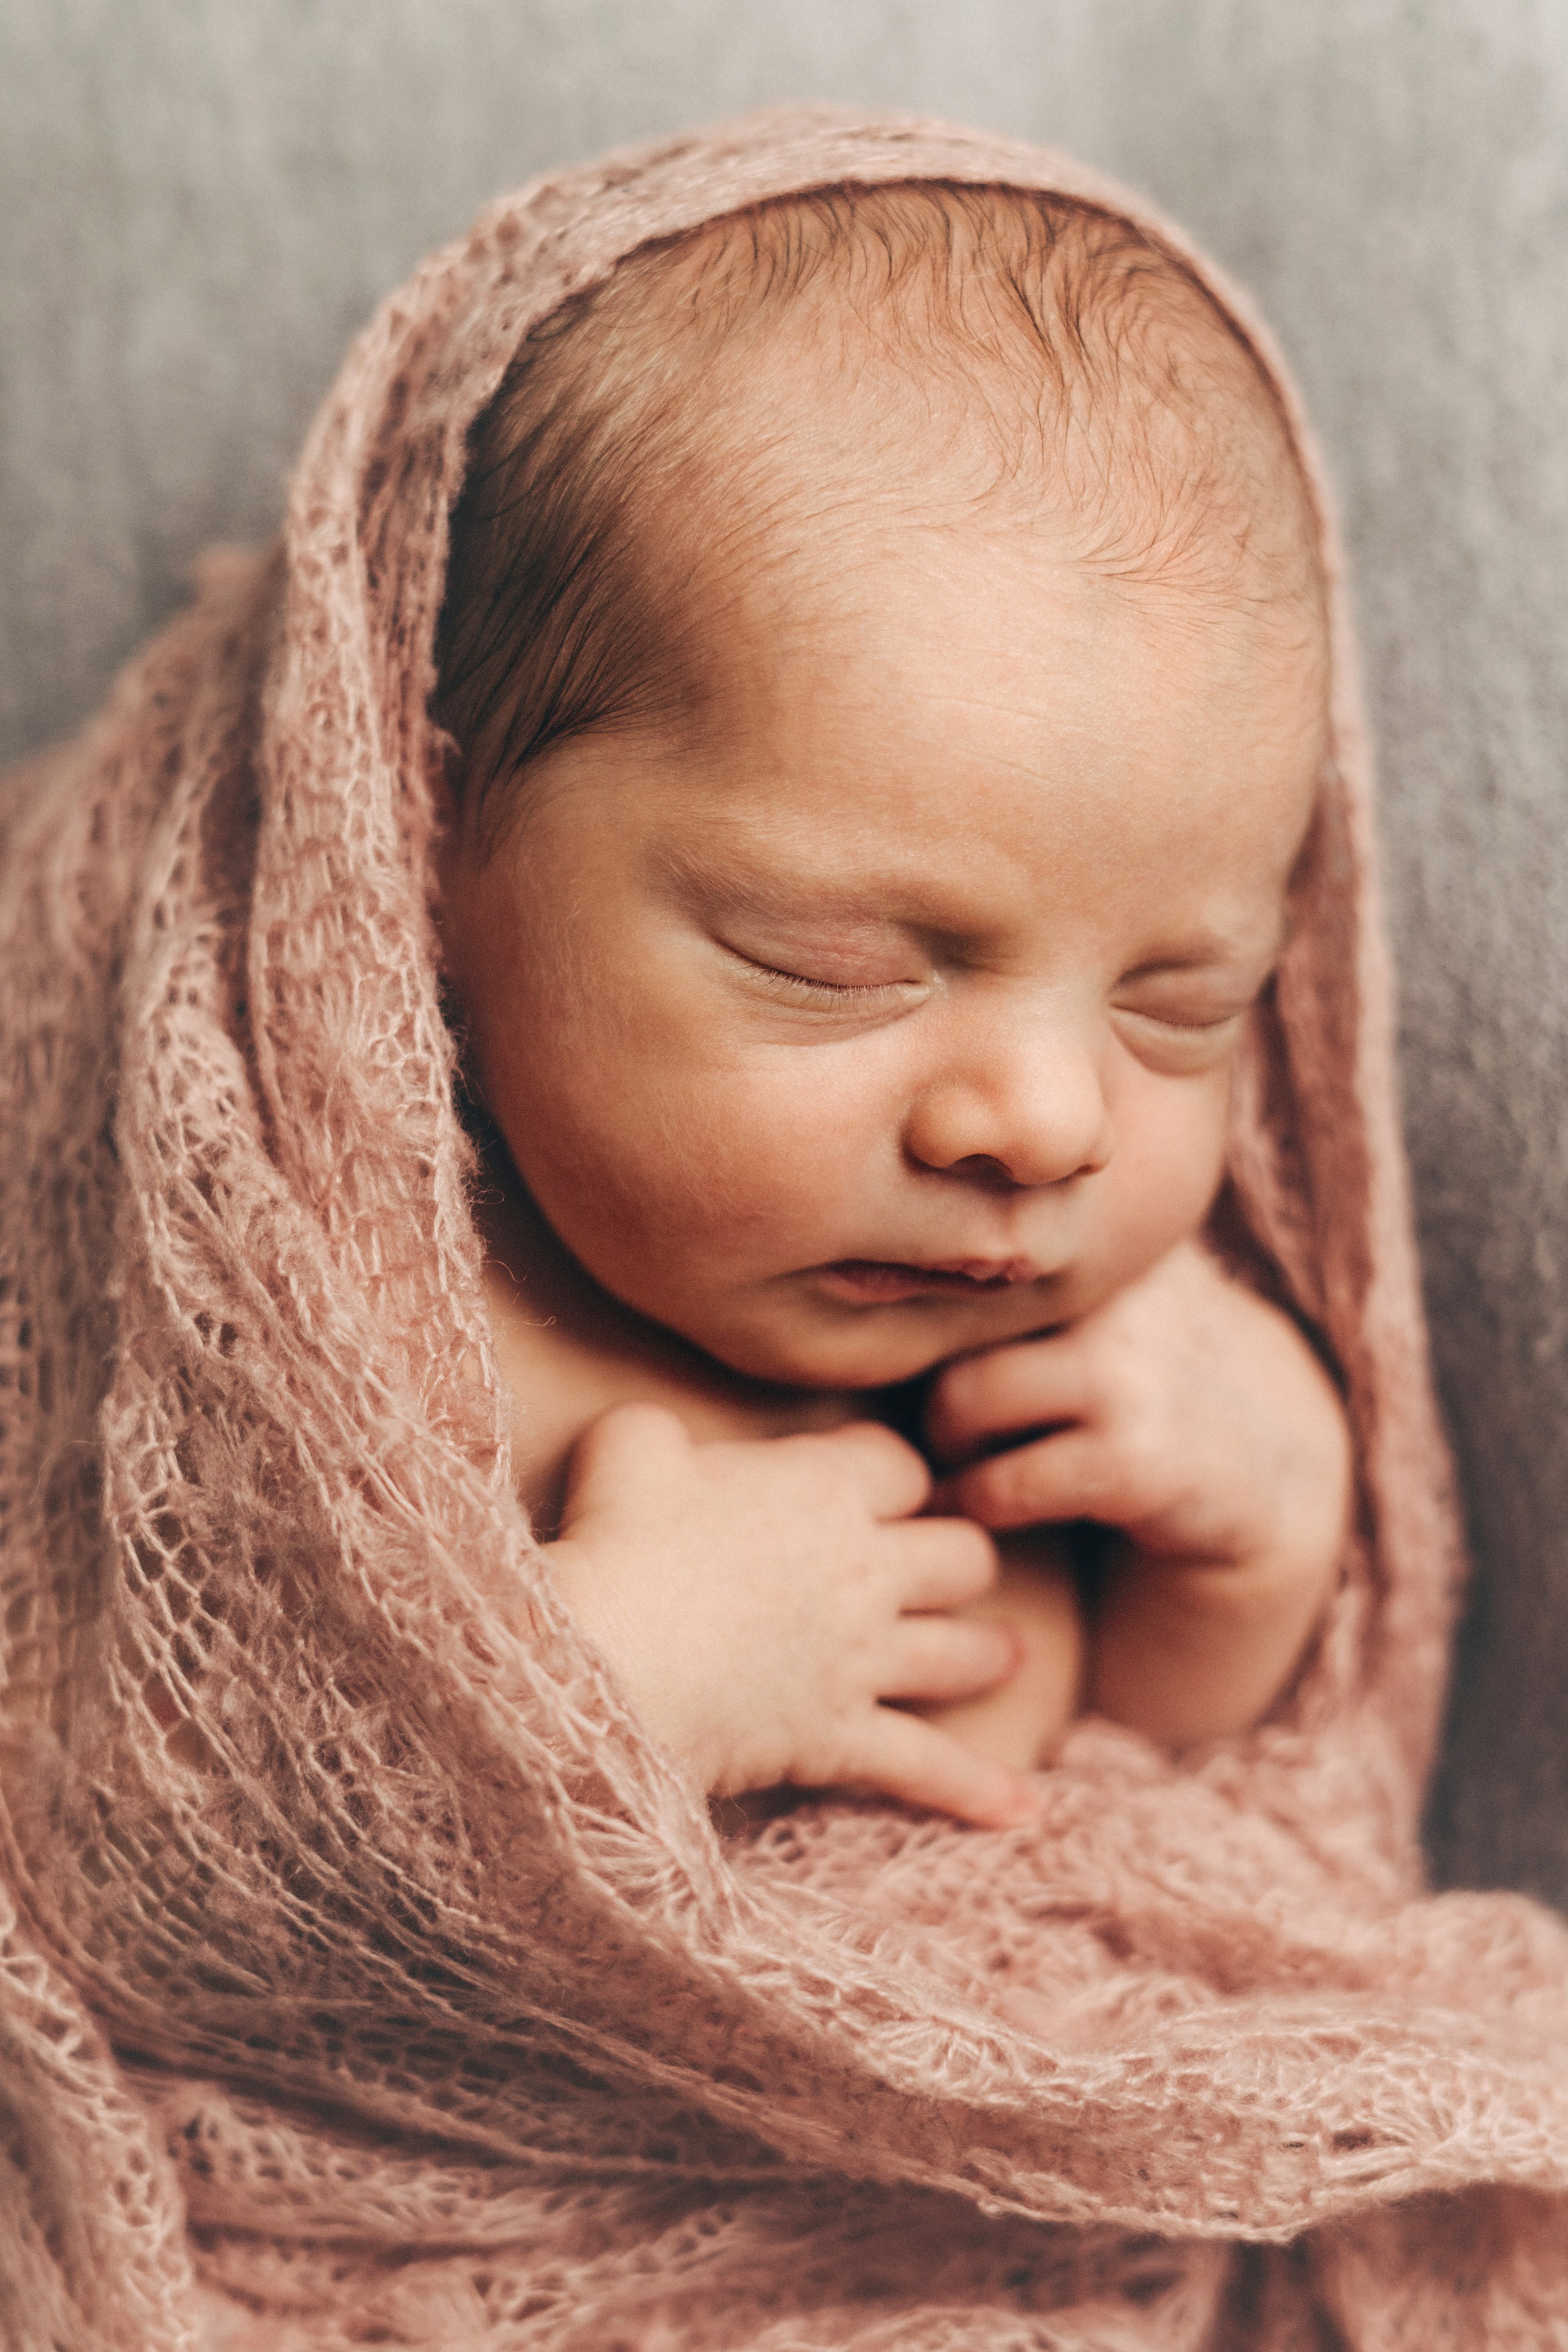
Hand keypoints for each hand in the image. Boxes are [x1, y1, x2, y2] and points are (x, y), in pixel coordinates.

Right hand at [546, 1404, 1040, 1826]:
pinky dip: (978, 1790)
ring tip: (1010, 1654)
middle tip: (952, 1567)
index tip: (879, 1483)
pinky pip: (928, 1767)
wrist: (608, 1658)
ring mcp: (863, 1658)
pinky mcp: (843, 1737)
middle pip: (959, 1555)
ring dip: (988, 1651)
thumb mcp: (632, 1447)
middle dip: (960, 1557)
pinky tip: (1025, 1808)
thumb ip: (665, 1432)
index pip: (899, 1465)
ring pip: (960, 1651)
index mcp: (824, 1488)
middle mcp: (865, 1569)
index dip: (891, 1472)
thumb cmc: (617, 1540)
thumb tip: (669, 1445)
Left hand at [926, 1242, 1349, 1746]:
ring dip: (945, 1442)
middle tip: (940, 1410)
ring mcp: (1131, 1374)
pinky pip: (1005, 1482)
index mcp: (1110, 1237)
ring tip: (957, 1455)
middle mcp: (1123, 1291)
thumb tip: (894, 1209)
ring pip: (963, 1399)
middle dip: (930, 1375)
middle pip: (949, 1322)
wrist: (1271, 1468)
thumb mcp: (1120, 1282)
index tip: (909, 1313)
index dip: (922, 1281)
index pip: (971, 1235)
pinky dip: (977, 1500)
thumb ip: (1043, 1242)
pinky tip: (985, 1503)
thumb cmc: (1153, 1367)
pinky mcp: (1137, 1459)